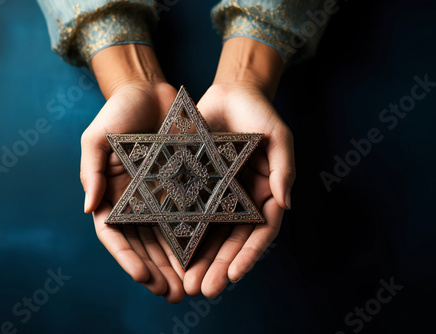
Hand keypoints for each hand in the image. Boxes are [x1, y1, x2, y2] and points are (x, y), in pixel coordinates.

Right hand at [81, 45, 185, 302]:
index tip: (143, 277)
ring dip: (176, 264)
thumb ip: (92, 171)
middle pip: (143, 244)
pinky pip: (188, 216)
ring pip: (166, 238)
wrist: (150, 91)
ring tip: (189, 286)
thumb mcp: (96, 137)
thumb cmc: (118, 111)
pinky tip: (204, 256)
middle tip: (172, 293)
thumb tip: (90, 209)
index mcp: (111, 194)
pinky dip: (193, 238)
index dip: (127, 258)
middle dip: (156, 271)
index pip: (115, 235)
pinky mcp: (182, 186)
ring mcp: (159, 196)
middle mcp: (135, 200)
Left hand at [183, 38, 295, 297]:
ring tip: (187, 282)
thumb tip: (285, 204)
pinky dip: (183, 232)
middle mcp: (241, 199)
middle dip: (219, 266)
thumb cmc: (259, 112)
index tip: (234, 275)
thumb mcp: (278, 136)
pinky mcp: (196, 184)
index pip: (260, 232)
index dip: (248, 255)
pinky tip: (171, 251)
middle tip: (204, 290)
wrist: (230, 92)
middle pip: (231, 240)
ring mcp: (218, 194)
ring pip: (209, 233)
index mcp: (263, 193)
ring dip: (200, 259)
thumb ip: (283, 168)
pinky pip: (189, 211)